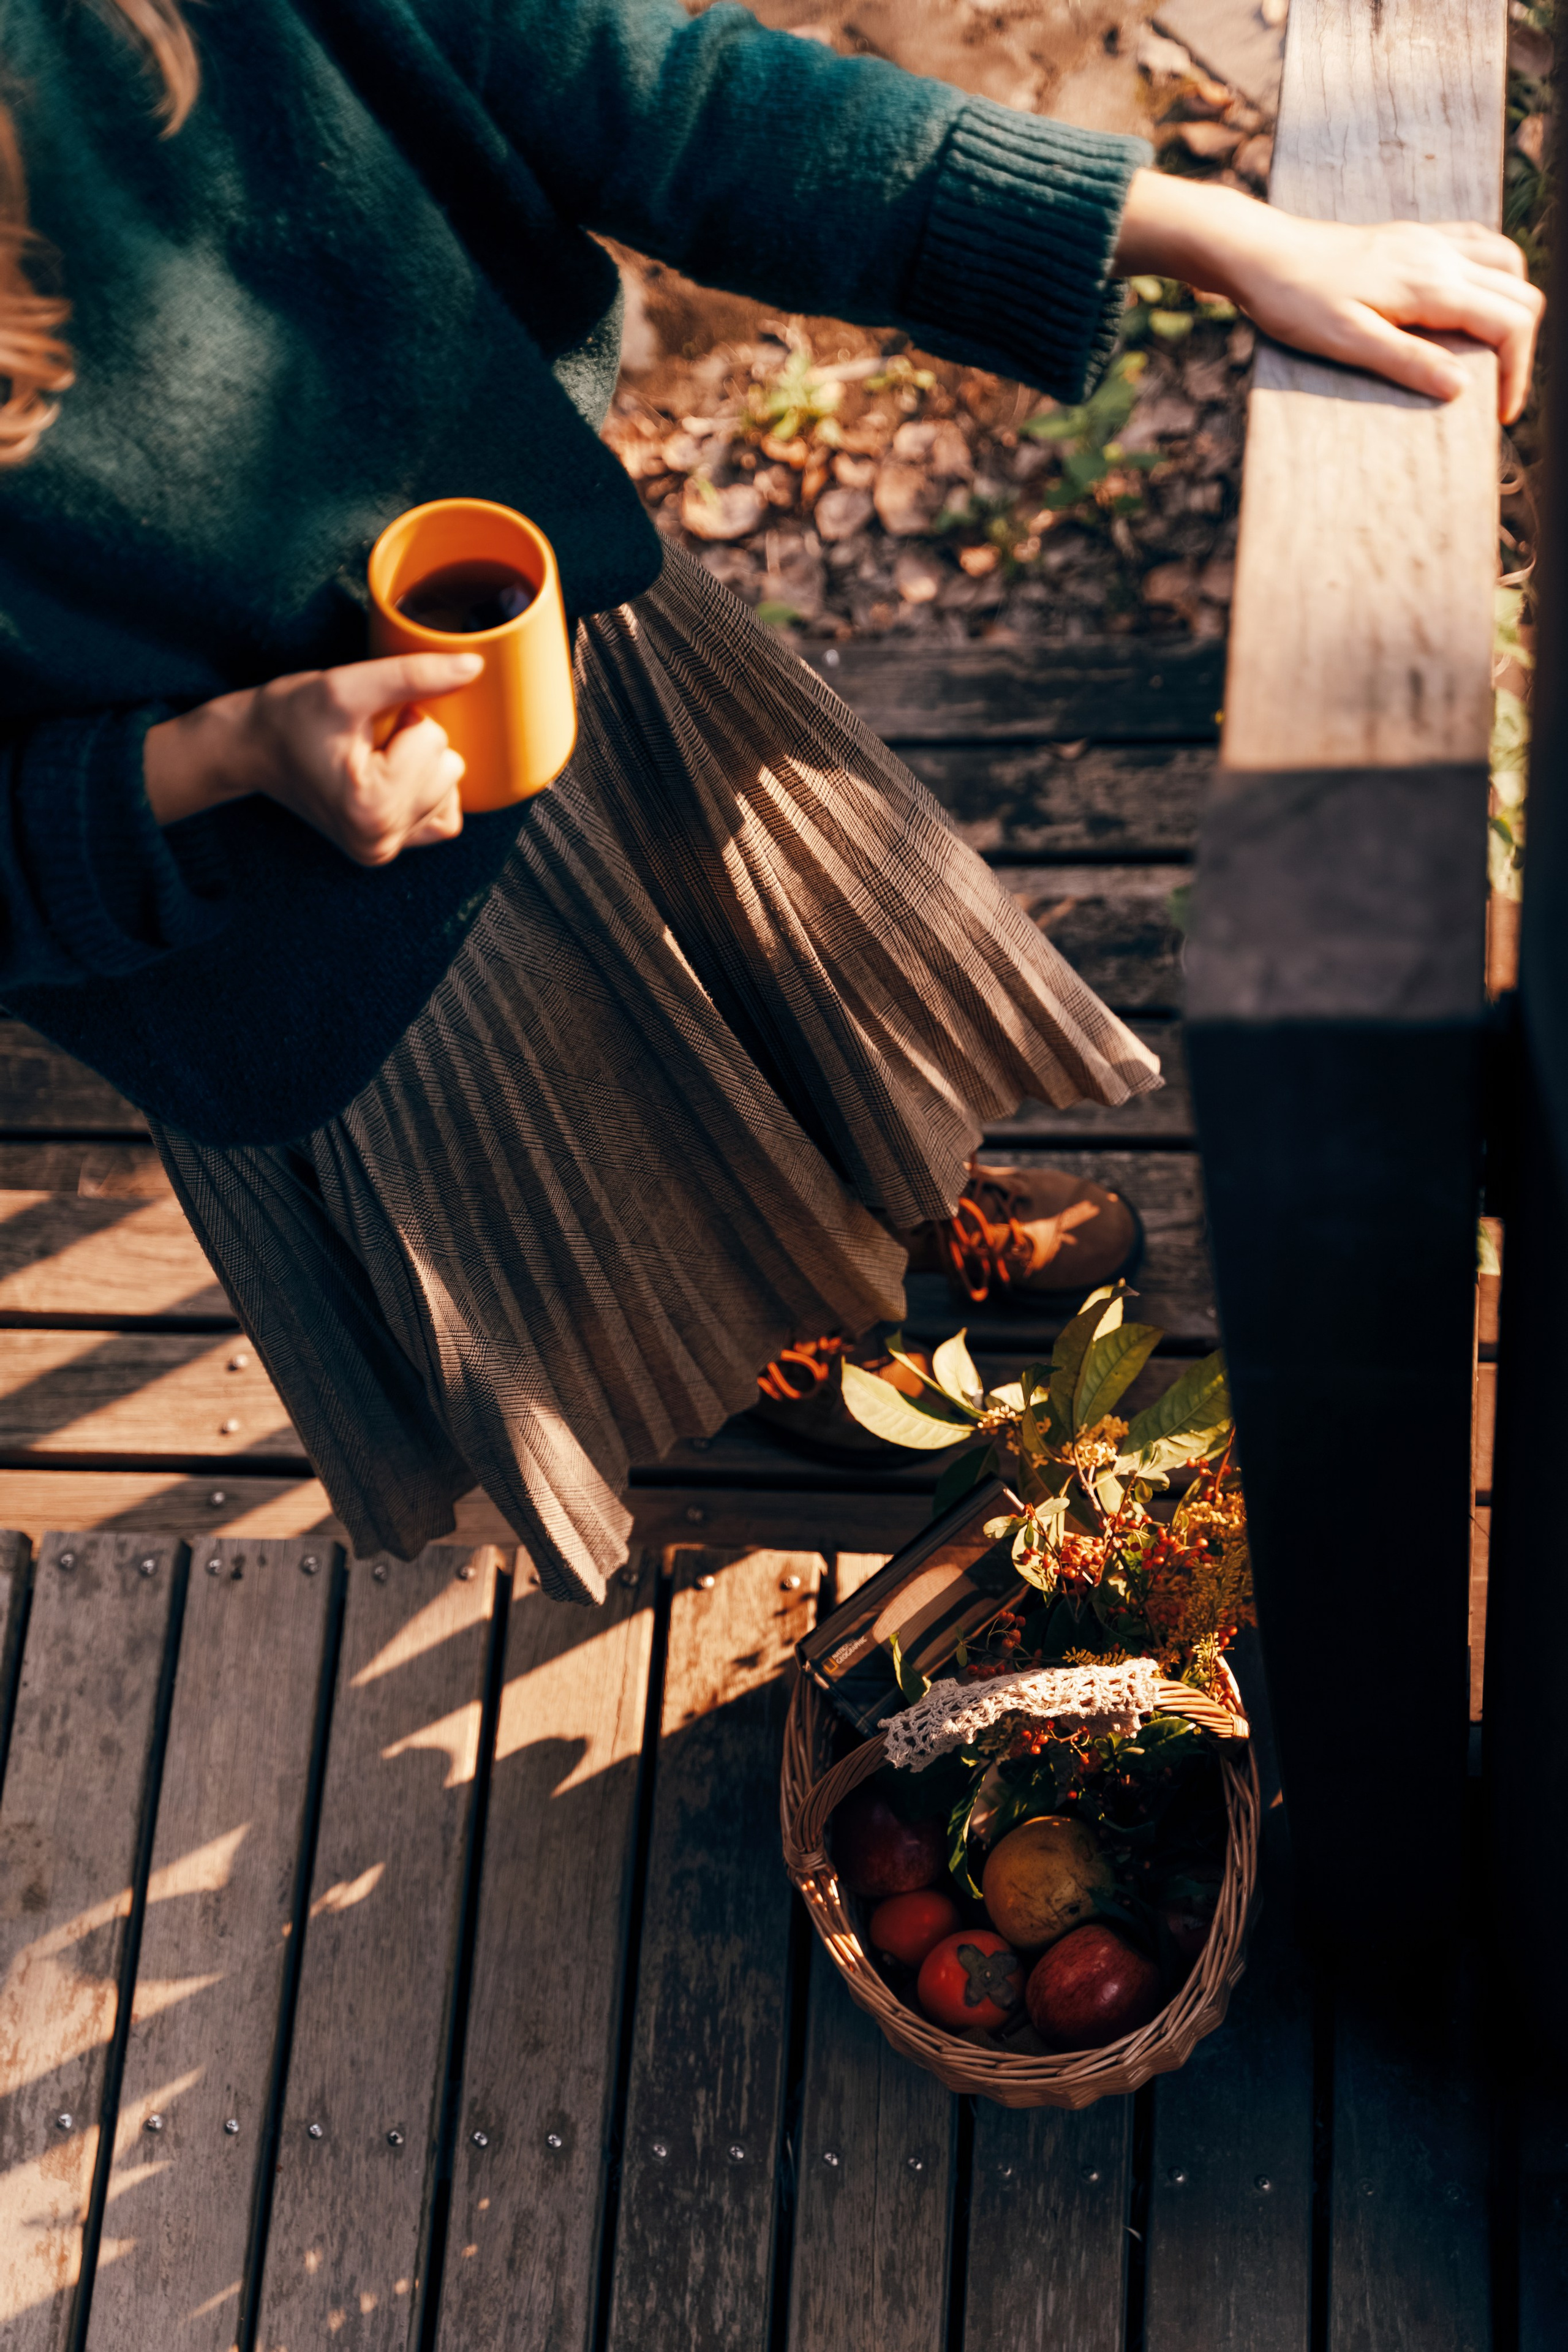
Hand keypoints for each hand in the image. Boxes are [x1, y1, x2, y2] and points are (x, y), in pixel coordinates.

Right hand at [143, 651, 483, 863]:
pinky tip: (392, 777)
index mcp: (370, 808)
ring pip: (450, 789)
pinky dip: (426, 790)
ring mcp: (383, 852)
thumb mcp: (346, 685)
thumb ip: (414, 675)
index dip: (404, 718)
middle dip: (414, 743)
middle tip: (367, 742)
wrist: (253, 747)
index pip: (435, 741)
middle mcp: (380, 842)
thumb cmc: (292, 716)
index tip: (364, 725)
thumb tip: (474, 665)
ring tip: (373, 758)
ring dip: (419, 765)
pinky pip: (443, 816)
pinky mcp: (387, 852)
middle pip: (449, 768)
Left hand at [1113, 172, 1543, 422]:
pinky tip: (1467, 303)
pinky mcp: (1410, 236)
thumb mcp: (1346, 341)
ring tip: (1486, 351)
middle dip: (1519, 347)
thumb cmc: (1294, 300)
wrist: (1260, 252)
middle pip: (1519, 293)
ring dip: (1510, 305)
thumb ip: (1406, 361)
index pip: (1510, 322)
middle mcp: (1440, 254)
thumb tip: (1462, 388)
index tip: (1498, 415)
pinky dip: (1489, 274)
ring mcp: (1427, 240)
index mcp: (1431, 283)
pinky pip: (1475, 244)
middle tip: (1494, 393)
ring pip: (1506, 263)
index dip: (1517, 373)